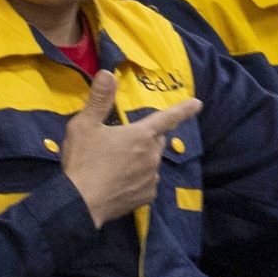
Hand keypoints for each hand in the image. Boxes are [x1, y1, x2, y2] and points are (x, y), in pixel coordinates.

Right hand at [58, 69, 204, 225]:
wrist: (79, 202)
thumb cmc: (83, 161)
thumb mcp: (84, 126)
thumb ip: (99, 99)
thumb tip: (108, 73)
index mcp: (140, 135)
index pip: (167, 118)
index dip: (183, 110)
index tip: (198, 104)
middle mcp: (152, 155)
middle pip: (157, 140)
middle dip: (147, 138)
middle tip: (124, 143)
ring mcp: (152, 177)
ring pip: (152, 162)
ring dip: (141, 160)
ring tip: (116, 165)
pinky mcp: (147, 196)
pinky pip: (147, 182)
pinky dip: (138, 180)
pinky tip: (119, 183)